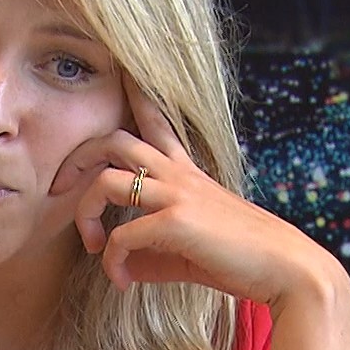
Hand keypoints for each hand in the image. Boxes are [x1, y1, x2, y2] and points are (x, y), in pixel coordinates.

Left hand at [51, 77, 338, 310]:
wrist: (288, 271)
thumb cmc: (244, 260)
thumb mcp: (189, 252)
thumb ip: (151, 255)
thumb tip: (119, 269)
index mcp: (188, 173)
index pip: (156, 119)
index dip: (134, 91)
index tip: (118, 68)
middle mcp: (180, 175)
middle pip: (114, 138)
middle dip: (77, 156)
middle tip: (61, 185)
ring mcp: (177, 194)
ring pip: (105, 180)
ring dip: (85, 213)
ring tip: (92, 244)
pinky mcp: (175, 222)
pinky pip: (121, 236)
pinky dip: (111, 260)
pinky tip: (121, 280)